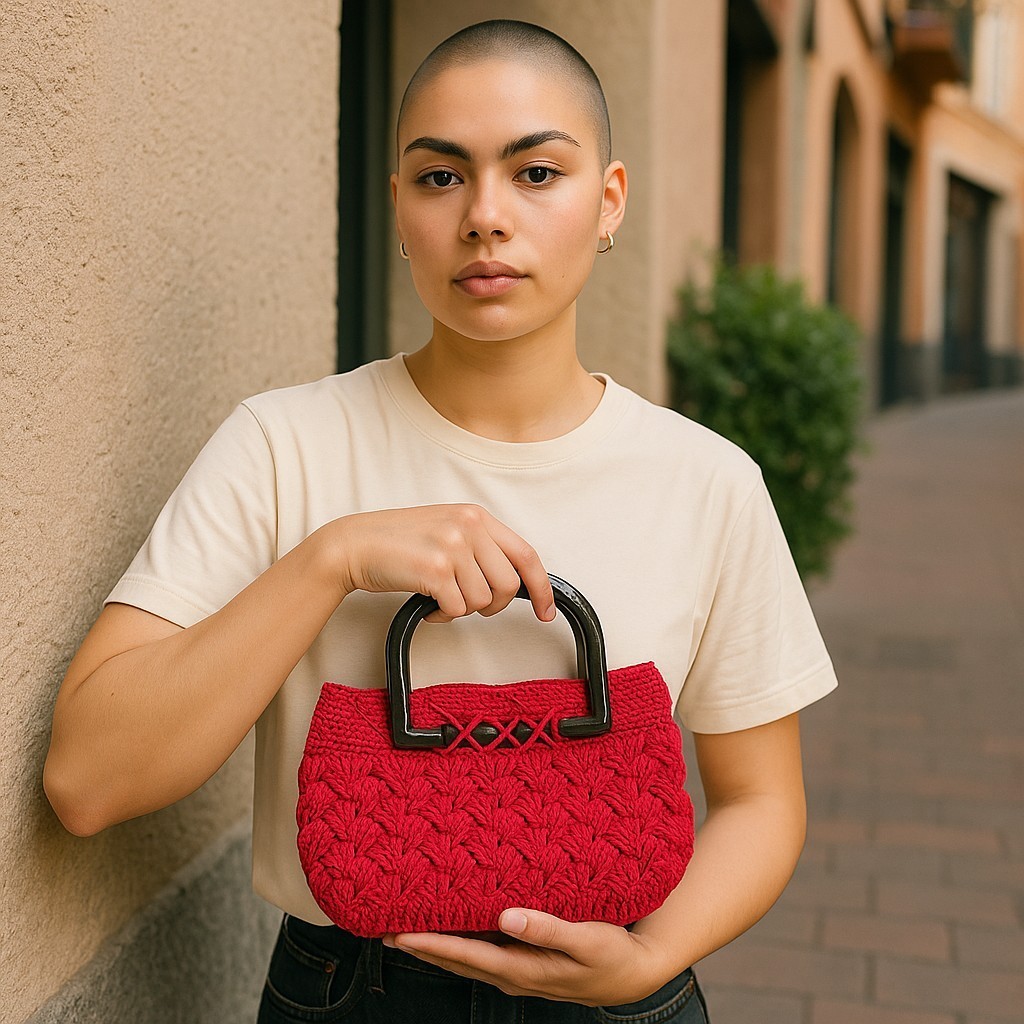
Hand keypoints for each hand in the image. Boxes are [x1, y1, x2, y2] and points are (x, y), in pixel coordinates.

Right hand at [331, 504, 554, 622]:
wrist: (355, 544)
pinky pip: (458, 610)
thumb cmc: (399, 541)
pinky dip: (443, 615)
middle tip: (469, 603)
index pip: (527, 555)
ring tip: (441, 597)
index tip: (546, 611)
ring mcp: (452, 547)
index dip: (542, 588)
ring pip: (483, 601)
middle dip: (492, 605)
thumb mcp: (447, 530)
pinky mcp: (435, 570)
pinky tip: (429, 603)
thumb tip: (514, 582)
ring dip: (462, 609)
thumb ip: (481, 547)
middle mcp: (469, 527)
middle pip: (509, 585)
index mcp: (477, 516)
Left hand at [382, 908, 669, 1005]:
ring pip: (463, 956)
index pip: (465, 955)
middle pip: (454, 959)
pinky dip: (457, 939)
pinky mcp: (522, 960)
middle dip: (418, 944)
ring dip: (433, 943)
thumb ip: (547, 929)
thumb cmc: (610, 954)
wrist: (632, 974)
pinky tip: (449, 924)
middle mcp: (511, 972)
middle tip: (381, 927)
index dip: (430, 944)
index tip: (398, 932)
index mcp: (521, 968)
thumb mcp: (586, 941)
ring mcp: (514, 969)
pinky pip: (479, 950)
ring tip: (402, 926)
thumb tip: (506, 917)